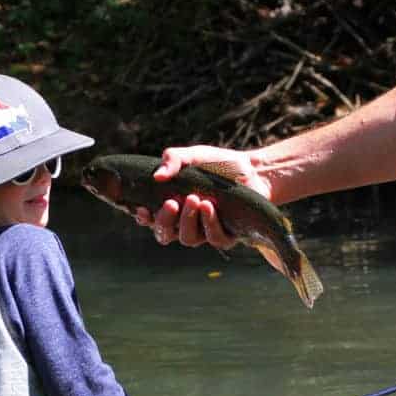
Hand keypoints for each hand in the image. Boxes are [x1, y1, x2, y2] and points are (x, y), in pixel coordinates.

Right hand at [133, 145, 268, 248]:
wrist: (253, 170)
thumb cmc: (219, 163)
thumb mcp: (194, 155)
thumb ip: (174, 159)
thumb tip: (157, 176)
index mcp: (173, 206)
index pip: (151, 219)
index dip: (144, 218)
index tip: (142, 209)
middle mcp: (186, 222)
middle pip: (165, 235)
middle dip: (165, 221)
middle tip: (171, 203)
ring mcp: (205, 231)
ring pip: (188, 239)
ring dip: (188, 221)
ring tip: (196, 199)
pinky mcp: (227, 235)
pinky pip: (214, 239)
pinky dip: (209, 223)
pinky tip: (209, 206)